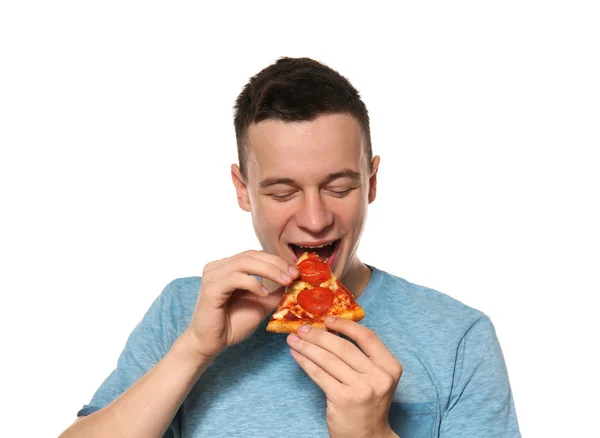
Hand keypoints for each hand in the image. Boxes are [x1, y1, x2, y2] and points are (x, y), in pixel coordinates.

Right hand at [184, 250, 298, 359]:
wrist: (211, 343)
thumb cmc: (232, 324)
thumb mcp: (261, 304)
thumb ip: (274, 292)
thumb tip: (292, 281)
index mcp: (228, 267)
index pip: (255, 255)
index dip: (277, 261)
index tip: (295, 272)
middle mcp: (218, 267)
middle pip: (251, 255)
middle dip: (276, 264)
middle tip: (293, 275)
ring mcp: (213, 276)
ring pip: (244, 262)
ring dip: (269, 270)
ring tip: (285, 282)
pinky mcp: (211, 288)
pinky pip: (235, 278)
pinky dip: (253, 283)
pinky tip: (264, 293)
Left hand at [287, 317, 401, 437]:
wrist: (367, 436)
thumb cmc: (368, 403)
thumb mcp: (375, 377)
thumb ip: (361, 356)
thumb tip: (330, 329)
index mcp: (390, 366)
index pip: (367, 337)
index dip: (345, 325)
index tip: (327, 319)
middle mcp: (379, 377)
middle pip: (344, 348)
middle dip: (319, 335)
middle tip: (302, 328)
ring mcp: (362, 389)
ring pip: (329, 360)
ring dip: (308, 347)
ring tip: (294, 339)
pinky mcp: (343, 399)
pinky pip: (320, 374)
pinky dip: (305, 362)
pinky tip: (296, 355)